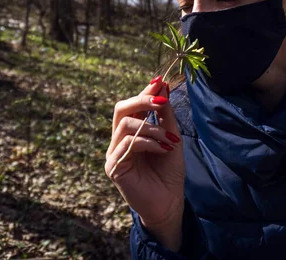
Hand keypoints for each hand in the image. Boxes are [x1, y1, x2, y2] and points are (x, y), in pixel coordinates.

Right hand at [105, 77, 184, 250]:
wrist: (169, 203)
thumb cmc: (169, 172)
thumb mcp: (171, 138)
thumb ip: (165, 115)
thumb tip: (162, 87)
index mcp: (131, 132)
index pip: (132, 106)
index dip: (144, 92)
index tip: (159, 82)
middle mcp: (119, 140)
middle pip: (121, 109)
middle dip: (142, 100)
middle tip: (161, 100)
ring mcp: (114, 153)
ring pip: (125, 125)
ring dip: (152, 128)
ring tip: (170, 141)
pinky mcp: (114, 167)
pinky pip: (128, 144)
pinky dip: (149, 142)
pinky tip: (164, 149)